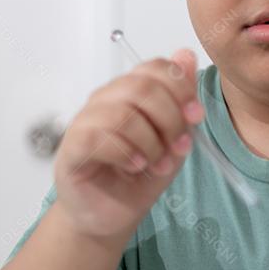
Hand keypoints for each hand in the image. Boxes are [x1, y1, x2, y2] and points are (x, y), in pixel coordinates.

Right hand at [53, 49, 203, 240]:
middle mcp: (106, 100)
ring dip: (151, 143)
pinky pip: (100, 137)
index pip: (154, 67)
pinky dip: (127, 153)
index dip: (180, 87)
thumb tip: (186, 55)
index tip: (196, 116)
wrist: (114, 214)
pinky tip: (136, 167)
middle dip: (171, 119)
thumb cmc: (142, 174)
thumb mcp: (176, 138)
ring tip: (158, 164)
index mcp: (131, 92)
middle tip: (179, 147)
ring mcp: (85, 121)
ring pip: (123, 113)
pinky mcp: (72, 147)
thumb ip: (183, 101)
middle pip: (142, 88)